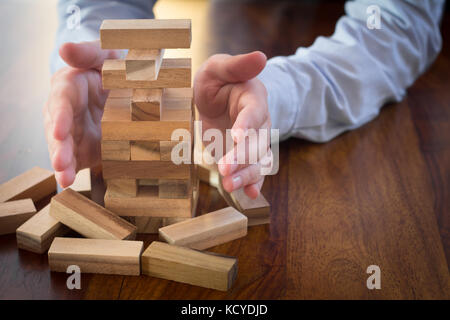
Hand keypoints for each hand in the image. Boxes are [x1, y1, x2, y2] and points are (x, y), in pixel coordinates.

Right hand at [43, 41, 118, 187]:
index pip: (61, 101)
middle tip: (61, 162)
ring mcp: (73, 132)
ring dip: (62, 163)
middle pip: (57, 130)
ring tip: (64, 176)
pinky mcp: (83, 148)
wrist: (127, 88)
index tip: (58, 130)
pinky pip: (75, 161)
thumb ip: (88, 53)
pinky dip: (71, 171)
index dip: (59, 116)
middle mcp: (66, 112)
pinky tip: (67, 182)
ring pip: (63, 148)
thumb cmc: (112, 68)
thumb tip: (64, 48)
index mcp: (69, 87)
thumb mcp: (105, 55)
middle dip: (58, 147)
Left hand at [194, 52, 270, 198]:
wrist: (218, 99)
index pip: (254, 112)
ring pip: (258, 161)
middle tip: (225, 169)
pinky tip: (250, 195)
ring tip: (230, 186)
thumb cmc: (217, 81)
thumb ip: (237, 65)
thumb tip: (261, 56)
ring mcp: (255, 141)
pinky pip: (255, 170)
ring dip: (246, 175)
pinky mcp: (246, 155)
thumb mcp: (219, 68)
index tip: (237, 137)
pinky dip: (253, 182)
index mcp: (254, 98)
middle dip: (242, 157)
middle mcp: (260, 122)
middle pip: (257, 142)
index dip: (247, 125)